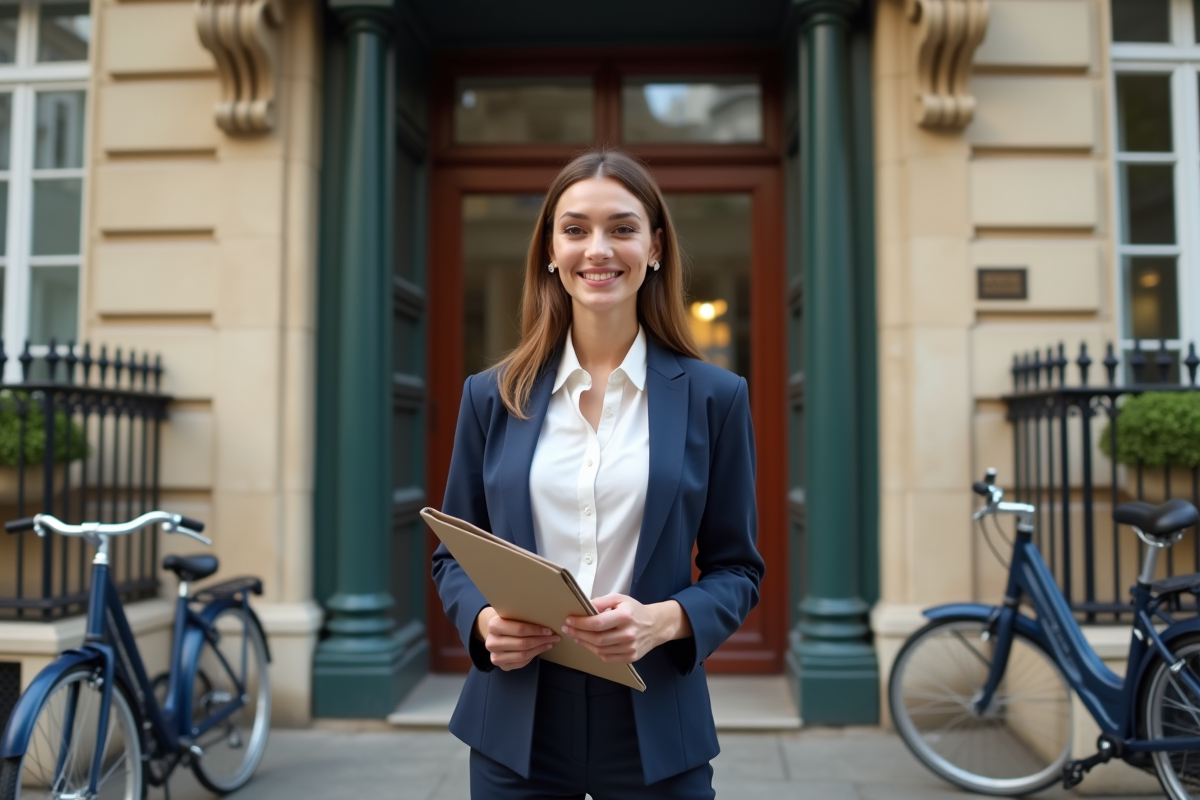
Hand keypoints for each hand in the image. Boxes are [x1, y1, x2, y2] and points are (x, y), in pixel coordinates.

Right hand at [474, 607, 560, 670]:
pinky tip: (539, 649)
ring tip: (549, 643)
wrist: (493, 632)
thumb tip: (546, 618)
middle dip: (541, 640)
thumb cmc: (505, 621)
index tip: (549, 630)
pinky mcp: (501, 666)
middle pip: (523, 644)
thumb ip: (522, 615)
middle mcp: (492, 643)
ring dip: (539, 649)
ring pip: (523, 655)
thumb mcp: (510, 614)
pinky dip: (533, 656)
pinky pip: (521, 663)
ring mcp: (496, 656)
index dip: (536, 630)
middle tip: (554, 637)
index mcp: (494, 626)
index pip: (520, 630)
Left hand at [564, 595, 691, 663]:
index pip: (597, 623)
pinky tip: (588, 644)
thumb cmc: (635, 610)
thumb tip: (584, 607)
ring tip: (576, 636)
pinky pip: (607, 658)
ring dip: (584, 643)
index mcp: (625, 616)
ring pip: (600, 650)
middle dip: (578, 633)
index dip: (580, 623)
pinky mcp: (631, 657)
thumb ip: (601, 602)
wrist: (656, 625)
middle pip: (597, 638)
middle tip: (567, 629)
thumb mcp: (619, 598)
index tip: (569, 620)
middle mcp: (628, 634)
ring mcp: (630, 648)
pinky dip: (595, 651)